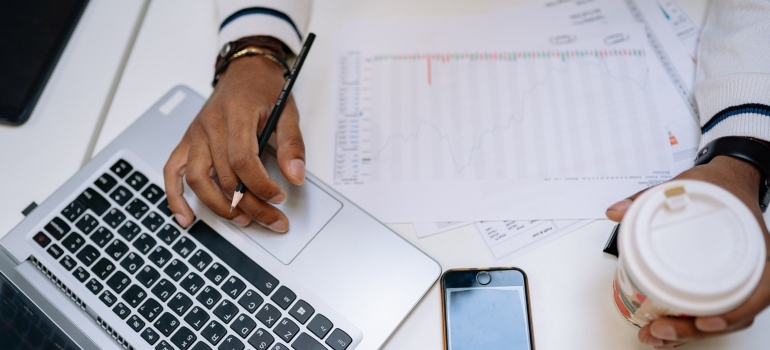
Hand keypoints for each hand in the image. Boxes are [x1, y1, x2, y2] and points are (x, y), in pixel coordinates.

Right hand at [164, 55, 305, 231]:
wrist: (245, 69)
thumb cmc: (265, 88)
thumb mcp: (287, 112)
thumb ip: (292, 144)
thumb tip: (295, 176)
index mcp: (236, 113)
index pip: (242, 160)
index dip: (261, 185)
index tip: (279, 198)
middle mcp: (210, 125)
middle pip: (225, 176)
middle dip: (250, 204)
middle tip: (271, 219)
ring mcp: (195, 134)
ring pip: (198, 179)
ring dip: (219, 206)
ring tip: (242, 220)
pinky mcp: (187, 141)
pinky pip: (173, 171)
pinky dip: (175, 197)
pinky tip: (186, 217)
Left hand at [606, 156, 769, 347]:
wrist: (730, 181)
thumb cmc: (717, 187)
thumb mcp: (684, 184)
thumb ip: (647, 197)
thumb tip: (615, 210)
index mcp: (754, 247)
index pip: (758, 289)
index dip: (734, 311)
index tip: (705, 320)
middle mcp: (753, 269)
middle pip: (735, 313)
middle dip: (696, 329)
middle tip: (661, 329)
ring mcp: (739, 280)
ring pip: (723, 318)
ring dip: (690, 333)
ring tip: (656, 335)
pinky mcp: (723, 285)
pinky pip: (714, 312)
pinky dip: (691, 324)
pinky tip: (666, 330)